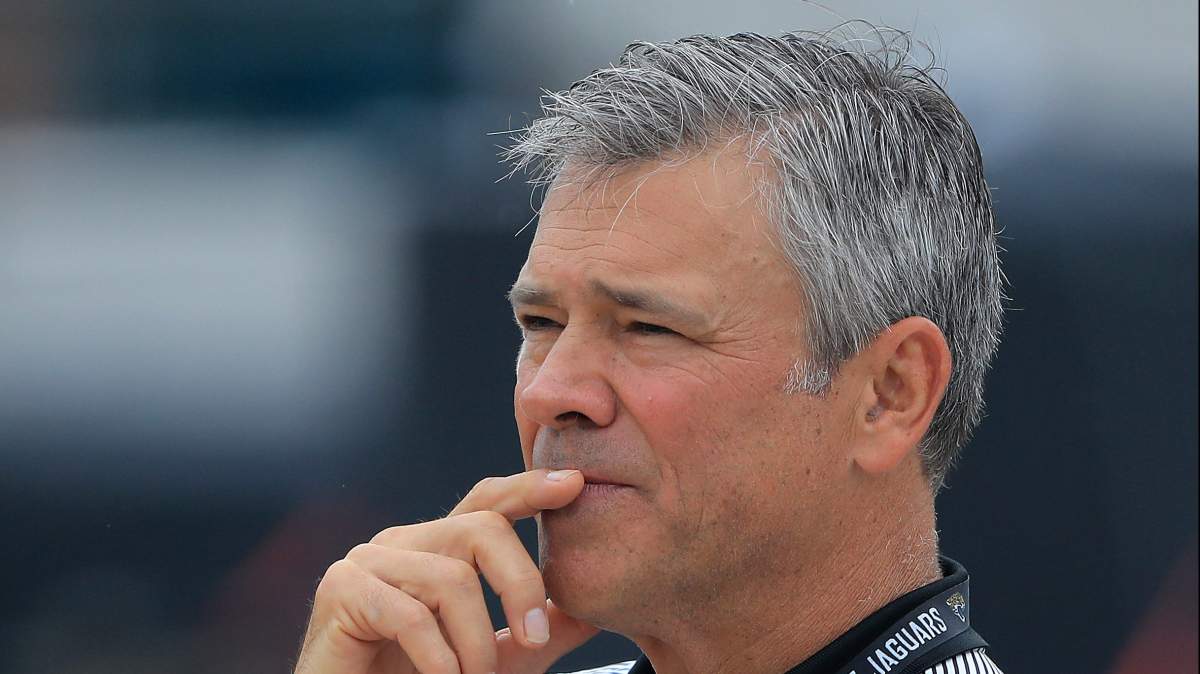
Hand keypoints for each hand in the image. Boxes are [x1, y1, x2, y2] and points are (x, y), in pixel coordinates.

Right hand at [294, 469, 596, 673]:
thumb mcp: (492, 661)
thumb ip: (533, 634)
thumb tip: (589, 613)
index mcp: (435, 549)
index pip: (487, 503)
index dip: (527, 488)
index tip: (573, 484)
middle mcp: (402, 542)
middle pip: (481, 529)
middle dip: (520, 585)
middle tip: (534, 640)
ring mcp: (367, 561)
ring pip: (452, 577)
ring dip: (476, 644)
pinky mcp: (341, 590)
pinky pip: (409, 613)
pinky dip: (437, 657)